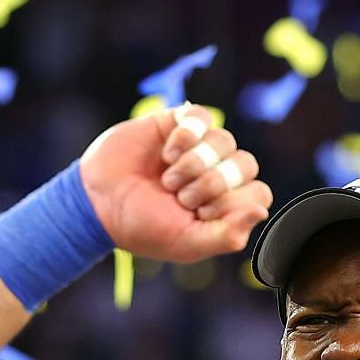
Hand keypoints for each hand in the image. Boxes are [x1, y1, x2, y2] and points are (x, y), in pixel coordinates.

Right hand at [81, 102, 272, 263]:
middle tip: (181, 197)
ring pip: (225, 140)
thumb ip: (228, 235)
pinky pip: (202, 116)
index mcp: (225, 203)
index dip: (234, 202)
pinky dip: (186, 135)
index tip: (202, 214)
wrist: (98, 203)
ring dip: (194, 163)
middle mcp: (217, 172)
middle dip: (212, 184)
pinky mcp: (178, 123)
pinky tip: (167, 153)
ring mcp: (199, 146)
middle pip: (246, 164)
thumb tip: (261, 212)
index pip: (258, 193)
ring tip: (168, 179)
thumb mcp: (187, 243)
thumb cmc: (142, 227)